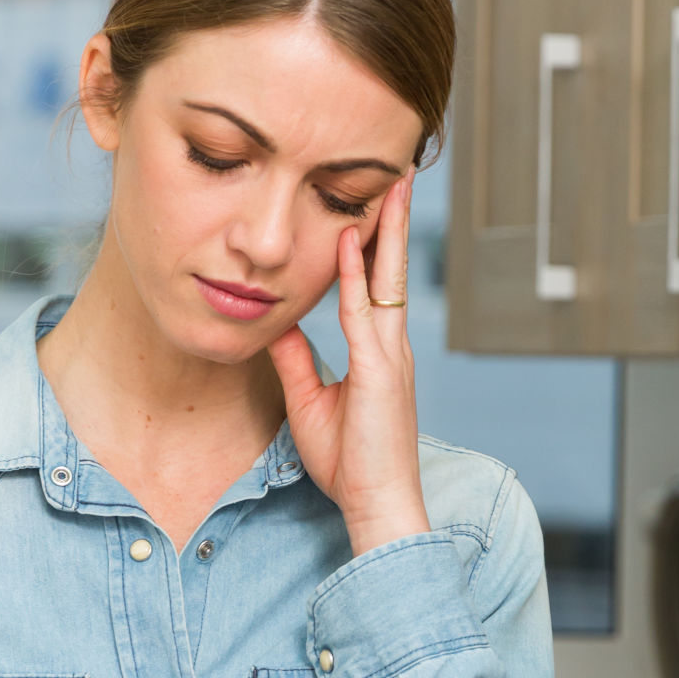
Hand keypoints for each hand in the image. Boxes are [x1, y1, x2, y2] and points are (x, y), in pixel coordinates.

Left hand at [267, 173, 430, 556]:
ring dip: (388, 229)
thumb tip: (278, 325)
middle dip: (394, 219)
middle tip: (400, 173)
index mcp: (379, 353)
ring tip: (392, 184)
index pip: (377, 284)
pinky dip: (357, 274)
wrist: (377, 504)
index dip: (374, 243)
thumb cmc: (350, 464)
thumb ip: (296, 361)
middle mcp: (391, 346)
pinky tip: (349, 240)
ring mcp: (390, 356)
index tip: (370, 204)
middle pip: (393, 269)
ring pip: (388, 278)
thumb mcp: (310, 402)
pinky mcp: (381, 371)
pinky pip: (365, 311)